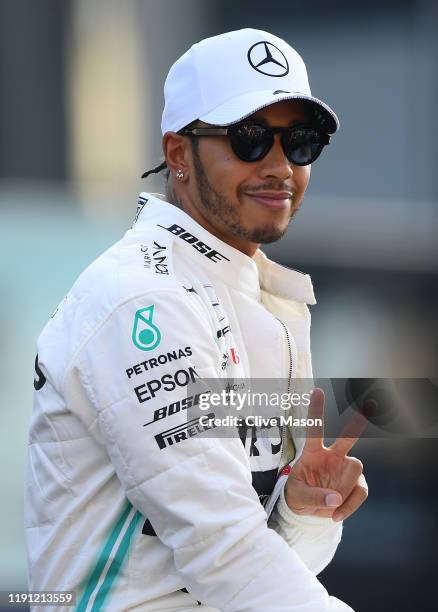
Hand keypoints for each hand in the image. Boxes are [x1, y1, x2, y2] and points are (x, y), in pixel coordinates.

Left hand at [284, 388, 368, 521]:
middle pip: (347, 438)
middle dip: (357, 424)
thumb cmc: (298, 495)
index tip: (317, 391)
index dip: (316, 411)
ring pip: (356, 467)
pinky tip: (336, 514)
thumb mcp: (298, 496)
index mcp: (312, 453)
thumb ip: (314, 497)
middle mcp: (331, 456)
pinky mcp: (355, 484)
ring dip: (346, 486)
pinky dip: (350, 505)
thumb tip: (335, 499)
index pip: (314, 430)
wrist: (307, 512)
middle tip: (369, 406)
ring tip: (331, 504)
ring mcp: (345, 469)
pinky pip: (360, 491)